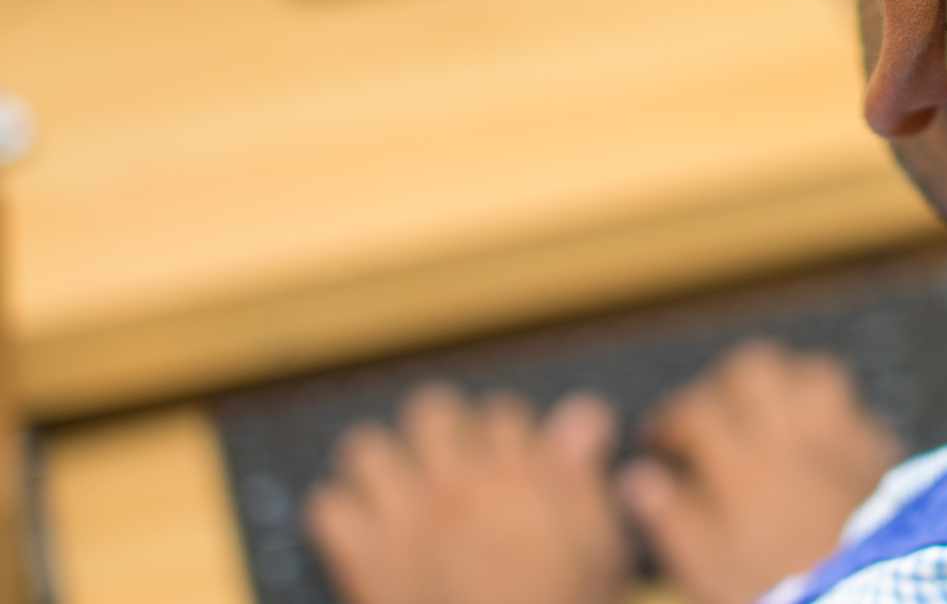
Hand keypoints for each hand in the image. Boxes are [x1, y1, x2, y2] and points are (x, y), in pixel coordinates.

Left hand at [306, 386, 628, 603]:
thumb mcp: (597, 545)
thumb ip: (581, 473)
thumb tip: (580, 410)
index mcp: (515, 474)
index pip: (502, 412)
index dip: (508, 435)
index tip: (512, 461)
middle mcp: (453, 482)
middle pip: (431, 410)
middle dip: (442, 430)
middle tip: (453, 465)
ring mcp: (401, 518)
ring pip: (366, 446)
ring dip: (381, 463)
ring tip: (399, 488)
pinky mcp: (362, 559)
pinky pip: (326, 507)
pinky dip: (341, 514)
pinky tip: (364, 530)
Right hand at [620, 342, 905, 603]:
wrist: (868, 597)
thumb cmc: (778, 586)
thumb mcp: (708, 567)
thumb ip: (671, 517)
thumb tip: (638, 476)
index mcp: (742, 461)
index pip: (695, 410)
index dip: (670, 420)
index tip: (659, 440)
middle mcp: (792, 434)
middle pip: (754, 369)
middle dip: (725, 384)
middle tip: (713, 415)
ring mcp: (841, 436)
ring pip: (812, 374)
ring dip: (787, 386)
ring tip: (771, 415)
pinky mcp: (880, 451)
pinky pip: (856, 409)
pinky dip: (835, 416)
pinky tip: (823, 440)